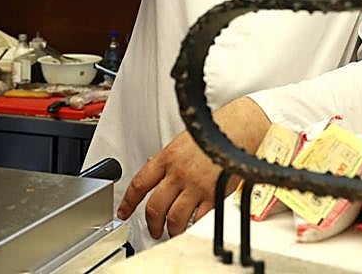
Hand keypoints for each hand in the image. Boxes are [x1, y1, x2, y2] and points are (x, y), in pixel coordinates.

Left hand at [117, 97, 270, 240]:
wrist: (237, 128)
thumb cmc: (211, 132)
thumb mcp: (181, 142)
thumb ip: (166, 161)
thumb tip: (153, 175)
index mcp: (167, 157)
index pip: (139, 184)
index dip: (128, 202)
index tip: (123, 212)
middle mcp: (178, 173)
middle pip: (155, 207)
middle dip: (151, 224)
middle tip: (153, 229)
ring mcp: (196, 186)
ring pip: (174, 218)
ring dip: (170, 230)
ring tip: (171, 232)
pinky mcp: (214, 195)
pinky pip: (198, 219)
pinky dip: (192, 227)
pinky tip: (191, 227)